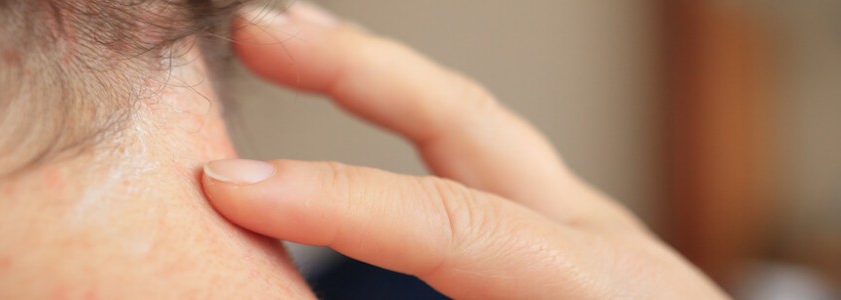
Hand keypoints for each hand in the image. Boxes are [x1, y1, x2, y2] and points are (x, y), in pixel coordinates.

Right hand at [200, 2, 726, 298]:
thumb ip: (479, 264)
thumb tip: (329, 288)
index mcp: (607, 289)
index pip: (458, 223)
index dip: (339, 201)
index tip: (233, 188)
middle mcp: (596, 242)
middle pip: (471, 122)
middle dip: (357, 69)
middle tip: (260, 31)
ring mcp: (584, 235)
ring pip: (473, 129)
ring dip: (373, 82)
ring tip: (289, 47)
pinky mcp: (567, 246)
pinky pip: (472, 169)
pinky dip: (402, 127)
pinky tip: (353, 123)